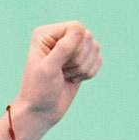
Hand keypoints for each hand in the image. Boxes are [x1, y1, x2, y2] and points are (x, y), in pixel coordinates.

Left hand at [3, 21, 102, 139]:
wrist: (41, 111)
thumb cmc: (39, 90)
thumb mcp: (48, 69)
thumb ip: (63, 48)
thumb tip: (80, 29)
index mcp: (46, 33)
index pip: (77, 28)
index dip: (76, 47)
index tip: (60, 64)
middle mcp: (59, 37)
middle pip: (88, 37)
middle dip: (79, 60)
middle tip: (62, 72)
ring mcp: (72, 48)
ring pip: (95, 47)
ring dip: (84, 68)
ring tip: (66, 76)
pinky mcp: (82, 60)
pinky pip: (99, 59)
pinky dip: (90, 73)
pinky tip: (74, 79)